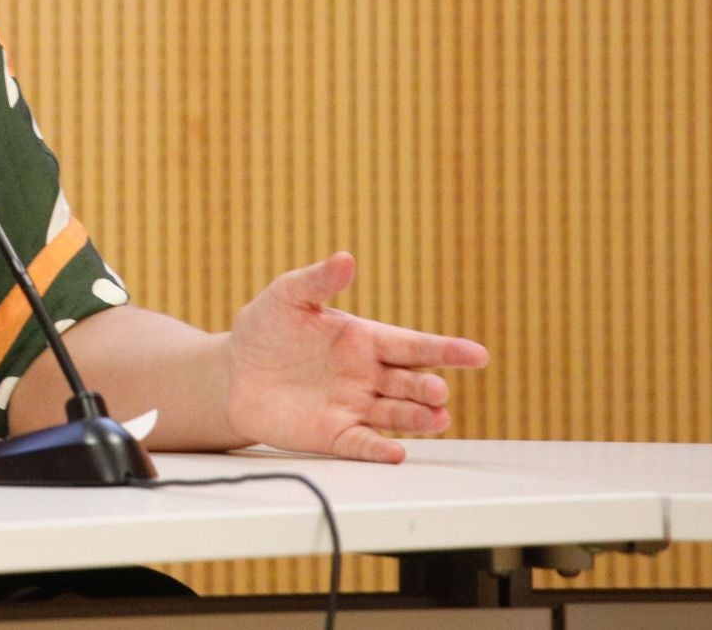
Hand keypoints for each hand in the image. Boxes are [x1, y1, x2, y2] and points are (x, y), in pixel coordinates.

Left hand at [226, 252, 488, 463]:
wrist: (234, 371)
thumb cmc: (267, 329)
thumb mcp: (289, 296)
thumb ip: (318, 281)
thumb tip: (345, 258)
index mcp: (365, 340)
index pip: (413, 345)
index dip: (446, 350)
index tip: (477, 355)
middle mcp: (368, 376)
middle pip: (409, 384)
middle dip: (428, 388)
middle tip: (438, 391)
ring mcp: (354, 406)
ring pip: (395, 416)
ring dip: (417, 419)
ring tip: (436, 418)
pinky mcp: (334, 434)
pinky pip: (361, 444)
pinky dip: (377, 450)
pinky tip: (394, 452)